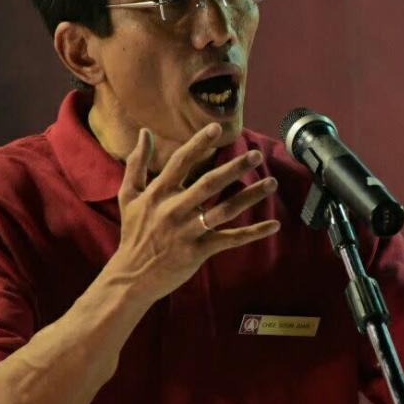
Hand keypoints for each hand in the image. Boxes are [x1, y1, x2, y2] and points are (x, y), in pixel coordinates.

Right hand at [104, 123, 280, 300]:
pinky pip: (231, 239)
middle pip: (209, 184)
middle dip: (234, 168)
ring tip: (272, 182)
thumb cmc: (134, 232)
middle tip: (256, 155)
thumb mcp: (129, 196)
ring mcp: (188, 231)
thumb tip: (144, 132)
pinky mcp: (198, 251)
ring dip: (250, 196)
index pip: (181, 162)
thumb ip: (137, 163)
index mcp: (158, 193)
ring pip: (225, 210)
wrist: (132, 276)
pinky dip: (253, 233)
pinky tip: (274, 225)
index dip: (198, 144)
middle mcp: (174, 210)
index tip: (216, 127)